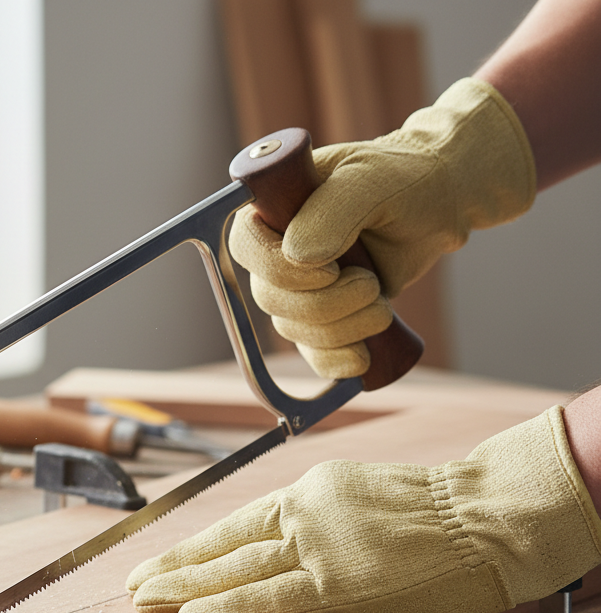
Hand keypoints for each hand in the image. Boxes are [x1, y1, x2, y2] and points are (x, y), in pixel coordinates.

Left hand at [126, 408, 600, 612]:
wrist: (488, 517)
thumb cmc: (440, 513)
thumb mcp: (365, 499)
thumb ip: (322, 524)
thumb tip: (288, 551)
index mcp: (310, 493)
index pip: (236, 525)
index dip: (195, 547)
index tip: (161, 560)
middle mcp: (302, 515)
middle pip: (223, 547)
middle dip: (174, 569)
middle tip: (133, 585)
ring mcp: (316, 549)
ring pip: (233, 572)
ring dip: (183, 590)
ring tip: (143, 603)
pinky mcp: (335, 585)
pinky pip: (267, 601)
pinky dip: (225, 609)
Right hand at [230, 78, 536, 378]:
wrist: (440, 203)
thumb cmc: (405, 178)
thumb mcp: (372, 180)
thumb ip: (334, 210)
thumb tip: (297, 258)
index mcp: (275, 207)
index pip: (245, 246)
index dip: (276, 269)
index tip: (329, 270)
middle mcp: (277, 249)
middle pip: (270, 297)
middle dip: (324, 305)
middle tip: (371, 286)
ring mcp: (298, 287)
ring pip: (294, 329)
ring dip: (342, 329)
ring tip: (382, 305)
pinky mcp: (323, 316)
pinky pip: (312, 352)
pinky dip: (334, 361)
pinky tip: (361, 359)